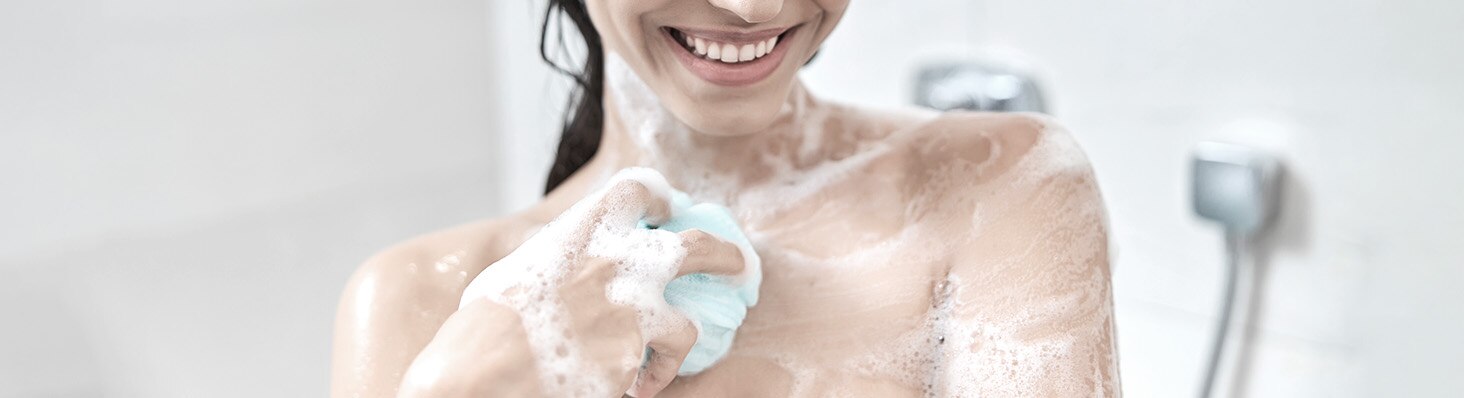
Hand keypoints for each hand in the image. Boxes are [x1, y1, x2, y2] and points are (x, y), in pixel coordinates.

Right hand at [399, 175, 747, 396]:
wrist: (481, 372)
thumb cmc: (480, 327)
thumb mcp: (513, 272)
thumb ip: (552, 260)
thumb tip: (559, 267)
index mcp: (584, 229)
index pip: (638, 190)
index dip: (658, 198)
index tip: (666, 209)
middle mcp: (620, 261)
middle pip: (698, 245)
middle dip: (725, 257)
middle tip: (738, 266)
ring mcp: (635, 310)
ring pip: (688, 324)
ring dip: (682, 342)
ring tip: (677, 352)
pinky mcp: (637, 357)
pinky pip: (658, 370)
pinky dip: (650, 380)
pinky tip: (635, 390)